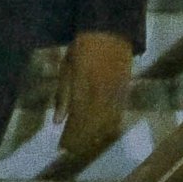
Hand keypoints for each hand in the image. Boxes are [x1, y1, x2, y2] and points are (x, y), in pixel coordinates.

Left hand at [54, 31, 134, 162]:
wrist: (110, 31)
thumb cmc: (82, 47)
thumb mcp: (66, 68)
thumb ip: (62, 96)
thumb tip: (57, 122)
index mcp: (84, 92)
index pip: (76, 125)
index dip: (70, 139)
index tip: (62, 147)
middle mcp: (101, 99)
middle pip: (91, 130)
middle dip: (80, 142)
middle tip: (70, 150)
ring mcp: (115, 98)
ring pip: (106, 127)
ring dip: (94, 139)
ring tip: (83, 144)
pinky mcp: (125, 94)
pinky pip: (117, 118)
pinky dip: (108, 129)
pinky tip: (100, 133)